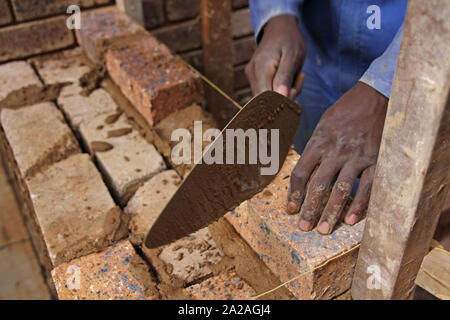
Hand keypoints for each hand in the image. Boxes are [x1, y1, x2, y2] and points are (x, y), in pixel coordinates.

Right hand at [245, 15, 305, 98]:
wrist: (279, 27)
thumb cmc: (289, 40)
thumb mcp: (293, 56)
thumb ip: (285, 77)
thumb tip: (281, 98)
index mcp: (261, 68)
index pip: (266, 99)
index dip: (281, 103)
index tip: (295, 94)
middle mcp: (252, 74)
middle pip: (265, 102)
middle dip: (285, 98)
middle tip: (299, 80)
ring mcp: (251, 77)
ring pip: (267, 99)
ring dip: (285, 94)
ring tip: (297, 76)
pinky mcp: (254, 79)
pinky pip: (267, 93)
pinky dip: (281, 91)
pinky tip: (289, 79)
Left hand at [287, 82, 387, 233]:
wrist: (376, 95)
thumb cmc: (346, 111)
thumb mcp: (324, 124)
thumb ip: (314, 147)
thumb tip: (304, 170)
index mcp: (319, 141)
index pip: (301, 172)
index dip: (294, 193)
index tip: (290, 209)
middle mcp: (335, 150)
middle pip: (319, 184)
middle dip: (309, 208)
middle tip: (303, 227)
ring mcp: (357, 155)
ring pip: (341, 188)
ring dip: (331, 211)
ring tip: (323, 229)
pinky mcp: (377, 159)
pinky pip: (368, 186)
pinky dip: (359, 205)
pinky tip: (351, 220)